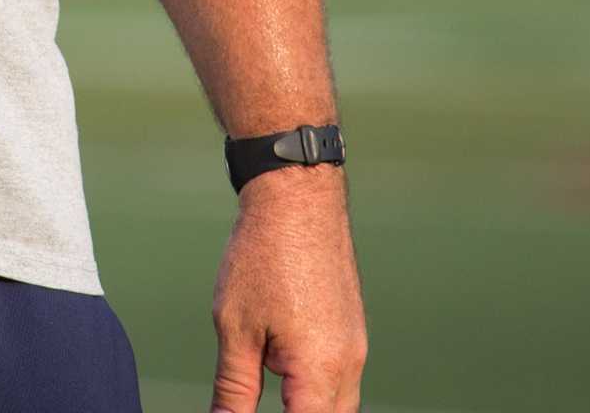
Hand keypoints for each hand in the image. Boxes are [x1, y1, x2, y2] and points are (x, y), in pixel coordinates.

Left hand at [210, 168, 364, 410]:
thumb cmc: (264, 256)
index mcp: (321, 370)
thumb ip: (234, 389)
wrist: (297, 198)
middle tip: (253, 401)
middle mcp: (349, 364)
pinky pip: (340, 378)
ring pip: (339, 403)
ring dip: (307, 404)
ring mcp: (355, 347)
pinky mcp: (351, 331)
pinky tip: (281, 365)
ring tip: (266, 372)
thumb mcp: (235, 329)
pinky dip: (314, 385)